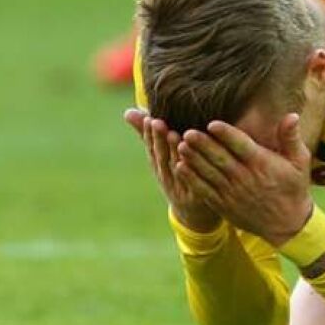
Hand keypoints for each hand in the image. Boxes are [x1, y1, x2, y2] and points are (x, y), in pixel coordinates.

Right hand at [124, 108, 221, 232]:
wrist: (196, 212)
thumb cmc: (179, 177)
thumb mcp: (164, 157)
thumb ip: (150, 135)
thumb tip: (128, 111)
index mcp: (160, 166)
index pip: (152, 148)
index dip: (150, 135)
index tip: (149, 118)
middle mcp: (167, 178)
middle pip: (161, 157)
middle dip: (158, 140)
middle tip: (158, 123)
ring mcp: (180, 190)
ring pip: (175, 169)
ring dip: (172, 153)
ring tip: (174, 135)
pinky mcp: (195, 199)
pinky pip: (191, 186)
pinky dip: (188, 174)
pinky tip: (186, 163)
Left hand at [174, 114, 313, 246]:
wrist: (287, 223)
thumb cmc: (293, 187)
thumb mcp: (300, 162)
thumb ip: (291, 138)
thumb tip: (292, 115)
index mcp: (262, 164)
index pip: (241, 146)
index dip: (227, 134)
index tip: (213, 124)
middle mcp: (246, 178)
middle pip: (220, 158)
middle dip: (203, 145)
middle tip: (188, 132)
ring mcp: (232, 193)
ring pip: (209, 173)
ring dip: (193, 159)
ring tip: (179, 145)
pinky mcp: (223, 204)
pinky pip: (204, 190)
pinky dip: (191, 179)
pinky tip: (180, 167)